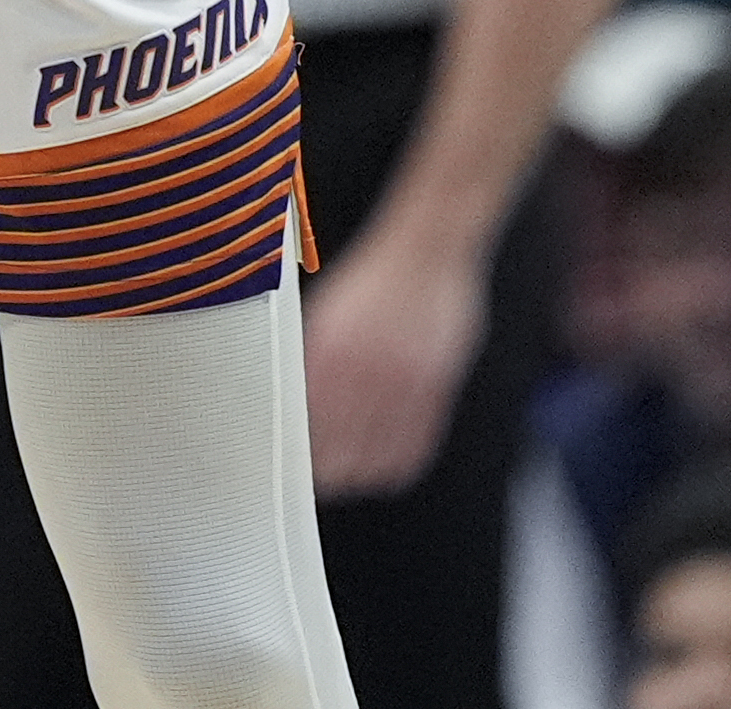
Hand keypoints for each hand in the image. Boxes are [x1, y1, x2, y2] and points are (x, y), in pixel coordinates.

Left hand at [300, 230, 483, 495]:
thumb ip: (317, 359)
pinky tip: (386, 466)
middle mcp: (367, 369)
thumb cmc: (374, 279)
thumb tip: (300, 401)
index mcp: (331, 348)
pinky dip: (399, 461)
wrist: (427, 251)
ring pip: (378, 452)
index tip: (293, 463)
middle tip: (319, 477)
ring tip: (350, 478)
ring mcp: (405, 380)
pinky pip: (416, 440)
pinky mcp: (437, 386)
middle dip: (327, 469)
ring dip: (361, 473)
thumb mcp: (330, 312)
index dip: (301, 451)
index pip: (308, 422)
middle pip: (340, 446)